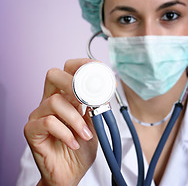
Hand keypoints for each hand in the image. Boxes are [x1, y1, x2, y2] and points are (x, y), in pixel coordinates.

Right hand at [24, 58, 97, 185]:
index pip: (67, 71)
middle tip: (86, 98)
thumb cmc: (81, 148)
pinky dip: (66, 133)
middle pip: (53, 75)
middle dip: (72, 82)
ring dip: (75, 119)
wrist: (70, 174)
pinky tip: (73, 143)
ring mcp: (39, 115)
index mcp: (65, 97)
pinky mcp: (32, 130)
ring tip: (86, 134)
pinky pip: (48, 122)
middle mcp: (50, 102)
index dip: (81, 66)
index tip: (98, 69)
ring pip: (55, 102)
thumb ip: (95, 106)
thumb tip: (103, 89)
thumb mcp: (94, 124)